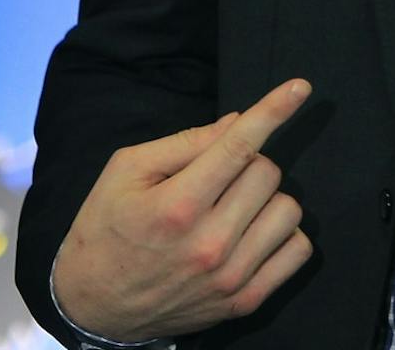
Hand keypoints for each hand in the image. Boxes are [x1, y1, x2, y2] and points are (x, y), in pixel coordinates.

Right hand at [51, 80, 313, 341]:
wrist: (95, 306)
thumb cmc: (107, 229)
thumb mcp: (127, 173)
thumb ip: (185, 144)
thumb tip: (239, 122)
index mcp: (176, 206)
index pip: (238, 148)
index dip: (272, 111)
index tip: (300, 87)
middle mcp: (208, 244)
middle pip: (267, 173)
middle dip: (248, 164)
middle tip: (217, 180)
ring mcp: (230, 277)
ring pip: (289, 209)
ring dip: (267, 200)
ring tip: (233, 210)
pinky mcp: (245, 302)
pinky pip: (298, 250)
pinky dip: (283, 234)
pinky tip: (253, 233)